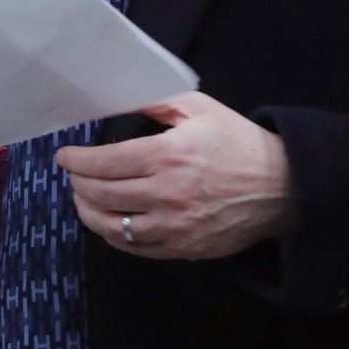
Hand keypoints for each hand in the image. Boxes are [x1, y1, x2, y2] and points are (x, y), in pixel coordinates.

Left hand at [56, 91, 292, 259]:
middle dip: (77, 183)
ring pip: (112, 226)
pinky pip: (136, 248)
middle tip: (73, 174)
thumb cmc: (240, 142)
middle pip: (101, 194)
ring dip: (88, 212)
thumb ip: (156, 101)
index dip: (76, 160)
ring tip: (82, 198)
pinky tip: (108, 222)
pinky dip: (114, 235)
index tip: (65, 156)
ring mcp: (175, 226)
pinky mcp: (185, 249)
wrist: (283, 187)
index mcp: (168, 155)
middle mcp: (167, 194)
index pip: (104, 163)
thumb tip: (119, 100)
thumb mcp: (199, 109)